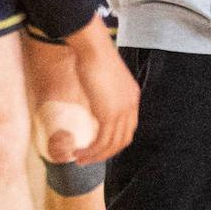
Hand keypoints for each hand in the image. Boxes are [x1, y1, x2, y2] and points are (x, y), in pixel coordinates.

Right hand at [65, 16, 139, 162]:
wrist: (93, 49)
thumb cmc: (94, 58)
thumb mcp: (103, 80)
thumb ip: (104, 94)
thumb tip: (93, 104)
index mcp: (132, 97)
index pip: (128, 127)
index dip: (114, 140)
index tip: (99, 147)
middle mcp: (131, 106)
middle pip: (123, 140)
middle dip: (106, 153)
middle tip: (89, 158)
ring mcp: (122, 111)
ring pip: (112, 144)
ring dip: (95, 156)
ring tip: (79, 160)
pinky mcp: (109, 114)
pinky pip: (102, 142)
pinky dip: (91, 151)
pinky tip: (78, 152)